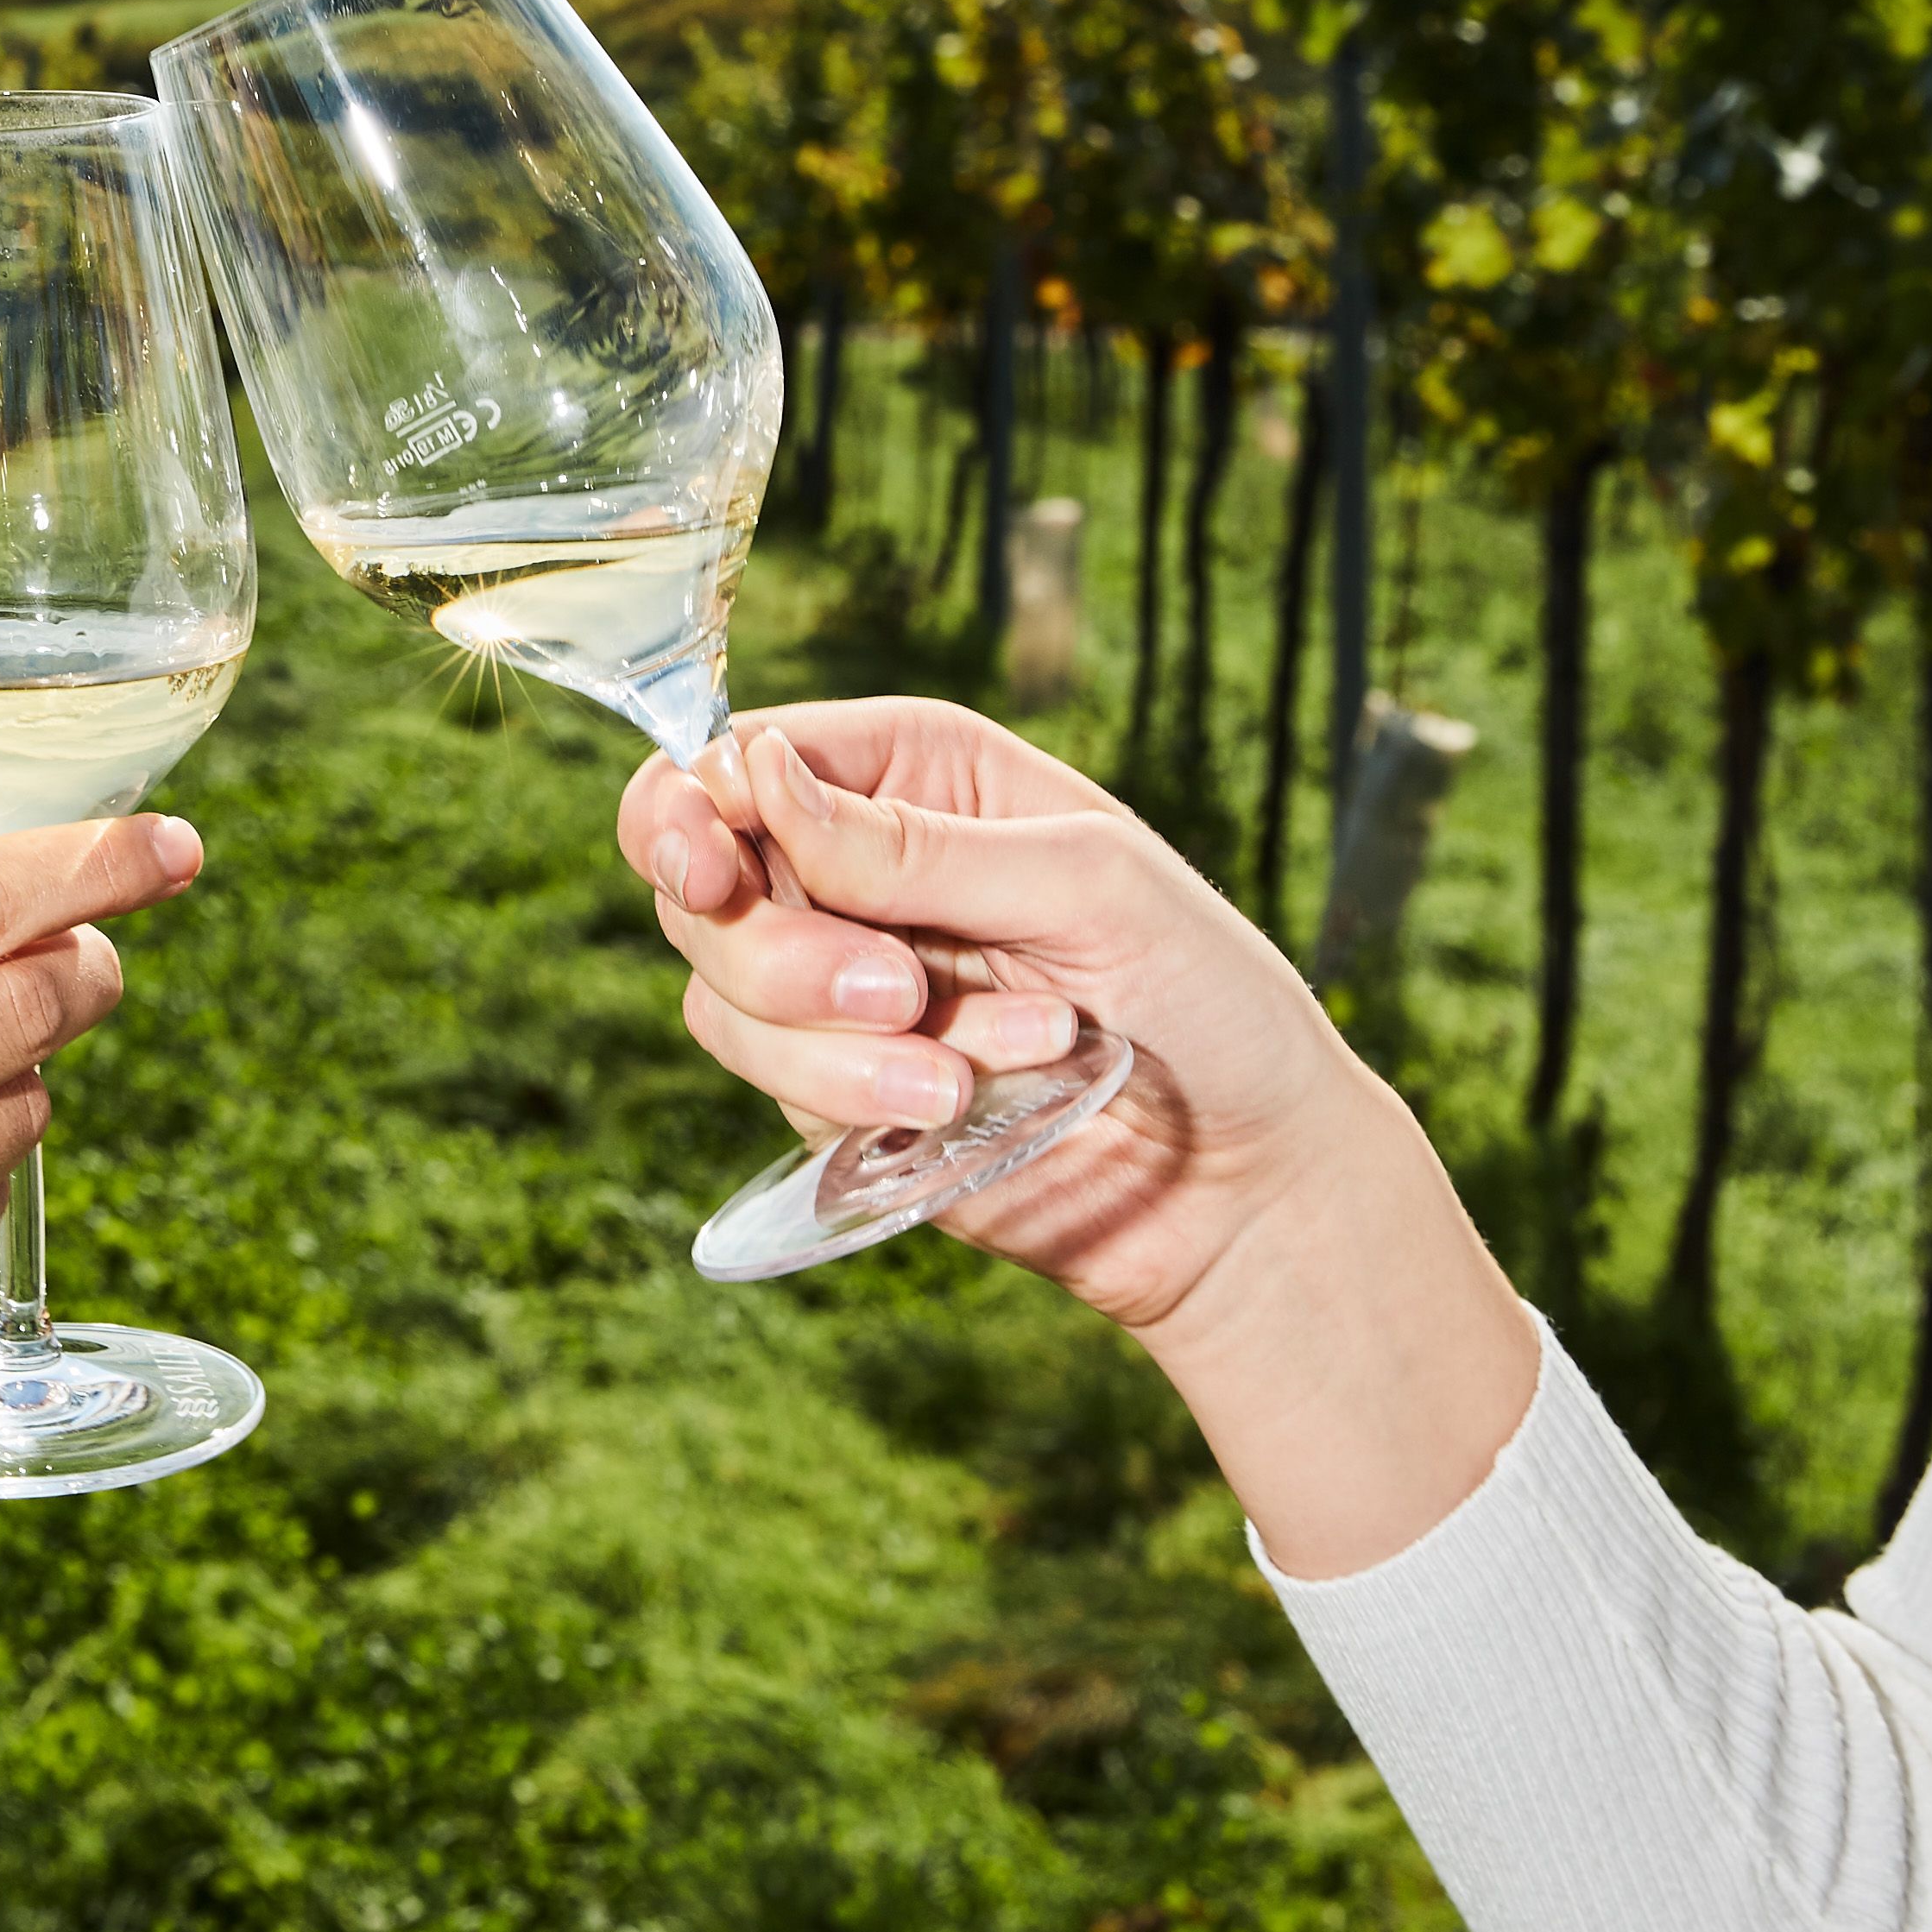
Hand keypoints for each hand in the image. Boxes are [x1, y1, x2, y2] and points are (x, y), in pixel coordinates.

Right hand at [623, 700, 1534, 1575]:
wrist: (1243, 1176)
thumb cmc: (1204, 995)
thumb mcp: (1083, 883)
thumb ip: (912, 842)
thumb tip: (758, 773)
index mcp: (913, 772)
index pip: (733, 755)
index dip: (689, 808)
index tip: (713, 871)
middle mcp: (857, 864)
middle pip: (698, 881)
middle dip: (779, 951)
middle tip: (899, 993)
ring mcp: (839, 982)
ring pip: (721, 993)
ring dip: (837, 1044)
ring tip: (969, 1070)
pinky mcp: (839, 1084)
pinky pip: (773, 1081)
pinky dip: (861, 1097)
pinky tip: (966, 1104)